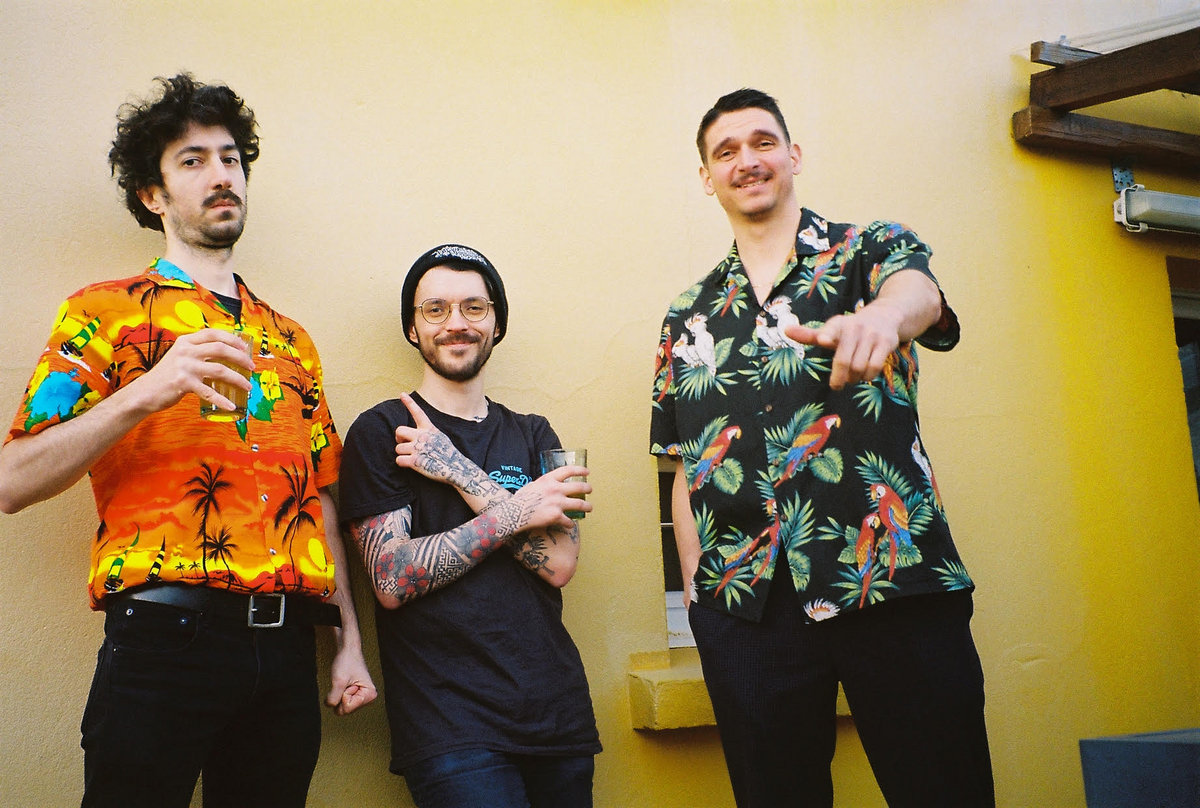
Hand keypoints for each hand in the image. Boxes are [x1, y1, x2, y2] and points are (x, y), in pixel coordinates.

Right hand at [133, 328, 252, 412]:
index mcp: (186, 342)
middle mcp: (186, 351)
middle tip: (251, 367)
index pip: (213, 333)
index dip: (232, 338)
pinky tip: (231, 405)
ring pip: (220, 370)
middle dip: (240, 357)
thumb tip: (226, 354)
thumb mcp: (180, 357)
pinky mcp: (183, 383)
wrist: (144, 392)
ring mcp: (185, 367)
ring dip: (238, 379)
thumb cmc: (166, 376)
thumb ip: (198, 352)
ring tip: (248, 386)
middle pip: (221, 349)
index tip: (245, 347)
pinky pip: (209, 392)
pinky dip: (222, 400)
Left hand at [326, 646, 377, 715]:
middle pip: (345, 710)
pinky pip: (342, 703)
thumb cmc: (346, 662)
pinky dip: (339, 693)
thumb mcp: (338, 681)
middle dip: (340, 696)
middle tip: (346, 682)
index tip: (348, 681)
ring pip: (342, 707)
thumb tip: (330, 706)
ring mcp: (362, 697)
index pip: (347, 708)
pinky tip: (345, 683)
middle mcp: (368, 698)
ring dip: (339, 694)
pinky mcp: (356, 695)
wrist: (348, 650)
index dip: (342, 695)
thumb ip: (333, 698)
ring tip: (346, 682)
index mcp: (370, 695)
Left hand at [394, 392, 469, 483]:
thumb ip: (427, 433)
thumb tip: (413, 435)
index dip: (409, 403)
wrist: (457, 469)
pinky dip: (402, 463)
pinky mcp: (415, 461)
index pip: (418, 413)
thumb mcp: (440, 438)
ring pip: (398, 448)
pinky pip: (398, 460)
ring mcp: (418, 448)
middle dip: (399, 438)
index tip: (402, 394)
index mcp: (429, 429)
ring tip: (414, 457)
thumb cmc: (448, 455)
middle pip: (399, 430)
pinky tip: (411, 465)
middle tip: (403, 443)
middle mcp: (423, 436)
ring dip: (402, 454)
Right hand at [507, 465, 591, 531]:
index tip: (587, 472)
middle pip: (578, 487)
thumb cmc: (520, 500)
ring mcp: (557, 503)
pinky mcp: (556, 516)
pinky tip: (571, 525)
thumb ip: (543, 484)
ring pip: (580, 504)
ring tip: (590, 507)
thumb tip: (549, 486)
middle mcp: (555, 489)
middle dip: (587, 488)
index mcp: (548, 479)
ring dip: (587, 506)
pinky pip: (569, 521)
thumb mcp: (532, 485)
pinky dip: (570, 524)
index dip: (580, 470)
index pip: (568, 470)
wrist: (513, 513)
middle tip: (590, 490)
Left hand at [784, 300, 903, 389]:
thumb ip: (809, 335)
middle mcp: (855, 327)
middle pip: (844, 360)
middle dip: (839, 378)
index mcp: (838, 324)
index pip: (831, 329)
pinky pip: (875, 366)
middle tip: (836, 385)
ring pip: (859, 367)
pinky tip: (865, 375)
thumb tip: (785, 330)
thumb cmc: (851, 329)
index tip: (824, 340)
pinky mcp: (886, 342)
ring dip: (854, 378)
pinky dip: (868, 376)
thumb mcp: (831, 329)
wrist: (885, 316)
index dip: (827, 335)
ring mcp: (871, 335)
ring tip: (851, 378)